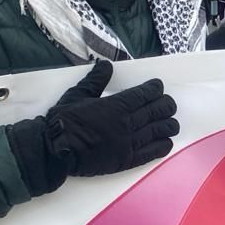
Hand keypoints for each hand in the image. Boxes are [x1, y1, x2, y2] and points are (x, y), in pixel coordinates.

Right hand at [8, 61, 178, 197]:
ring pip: (159, 130)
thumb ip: (96, 80)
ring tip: (171, 122)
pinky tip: (167, 142)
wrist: (53, 149)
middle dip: (166, 105)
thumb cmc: (63, 121)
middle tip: (167, 104)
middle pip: (158, 111)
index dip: (155, 89)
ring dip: (169, 125)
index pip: (145, 94)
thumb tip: (105, 65)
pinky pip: (152, 152)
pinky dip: (163, 146)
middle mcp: (127, 123)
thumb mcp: (78, 94)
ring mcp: (128, 142)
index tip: (158, 87)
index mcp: (116, 105)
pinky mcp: (126, 160)